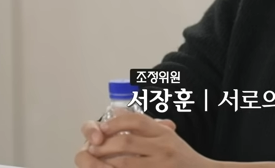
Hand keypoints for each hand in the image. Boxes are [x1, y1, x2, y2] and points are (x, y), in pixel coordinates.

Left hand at [75, 114, 211, 167]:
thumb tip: (118, 112)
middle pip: (125, 140)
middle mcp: (163, 147)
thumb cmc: (182, 159)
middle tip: (92, 148)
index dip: (115, 122)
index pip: (137, 120)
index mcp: (163, 133)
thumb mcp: (167, 137)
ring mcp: (159, 164)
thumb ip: (145, 127)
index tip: (102, 128)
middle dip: (104, 145)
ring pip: (123, 162)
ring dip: (103, 162)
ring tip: (94, 162)